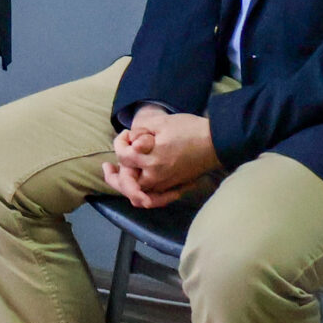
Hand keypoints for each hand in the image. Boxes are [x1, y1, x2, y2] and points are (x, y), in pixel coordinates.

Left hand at [101, 106, 221, 207]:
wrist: (216, 142)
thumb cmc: (189, 129)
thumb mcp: (161, 123)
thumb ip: (140, 132)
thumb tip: (130, 141)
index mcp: (152, 158)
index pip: (123, 157)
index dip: (119, 144)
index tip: (125, 135)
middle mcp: (156, 175)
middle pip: (126, 183)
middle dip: (113, 176)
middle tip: (106, 168)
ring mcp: (166, 183)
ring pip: (138, 194)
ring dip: (125, 186)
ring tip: (116, 177)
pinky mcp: (174, 186)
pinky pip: (154, 199)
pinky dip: (143, 196)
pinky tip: (136, 190)